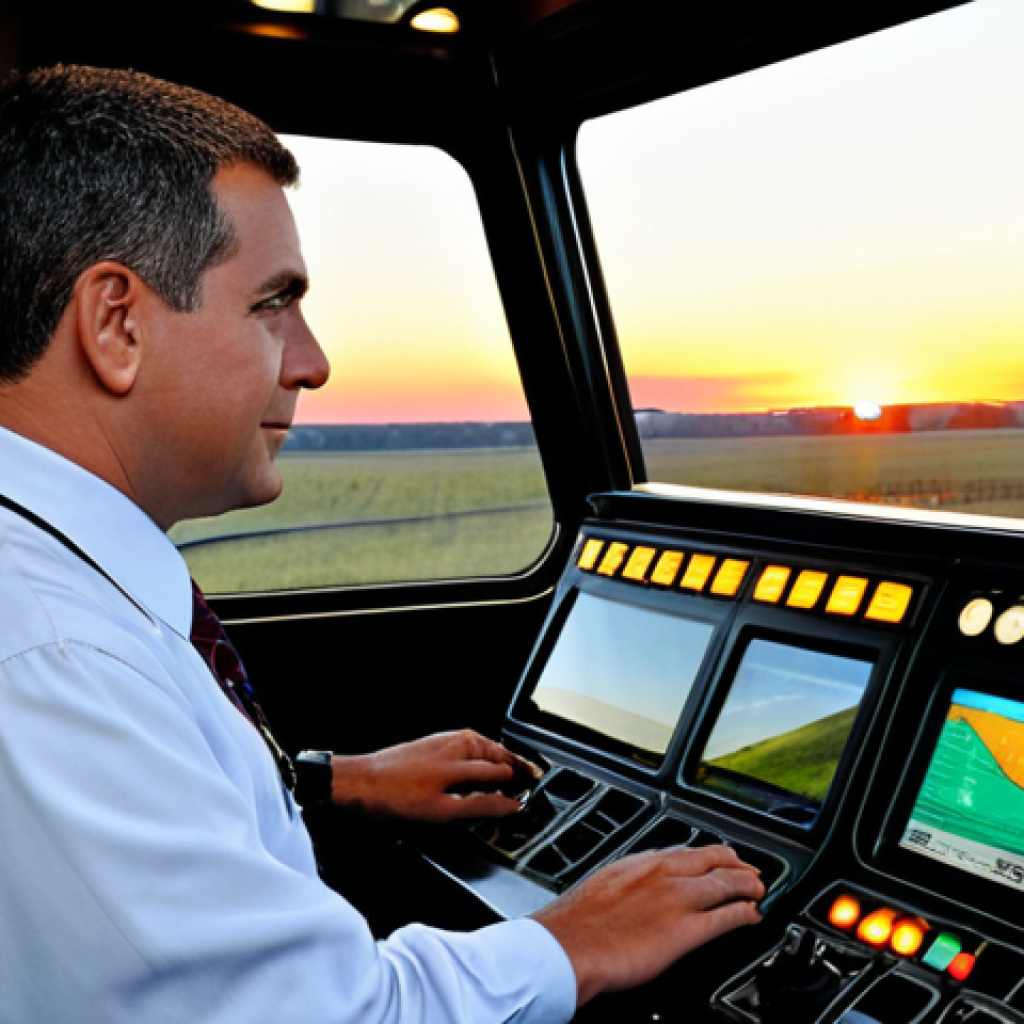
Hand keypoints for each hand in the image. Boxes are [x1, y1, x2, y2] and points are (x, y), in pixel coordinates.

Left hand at [330, 729, 542, 823]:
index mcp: (466, 753)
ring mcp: (442, 742)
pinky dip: (478, 760)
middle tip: (532, 782)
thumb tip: (513, 805)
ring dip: (498, 762)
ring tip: (509, 775)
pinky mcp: (429, 748)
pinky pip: (464, 750)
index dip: (524, 782)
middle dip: (516, 768)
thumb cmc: (395, 798)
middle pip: (498, 755)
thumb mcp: (445, 811)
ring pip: (482, 750)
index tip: (536, 793)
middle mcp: (457, 742)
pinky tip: (474, 771)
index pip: (508, 768)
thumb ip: (483, 806)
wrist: (356, 785)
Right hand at [532, 845, 763, 1007]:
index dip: (707, 854)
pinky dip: (744, 913)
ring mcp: (676, 899)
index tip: (716, 858)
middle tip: (749, 869)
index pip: (684, 851)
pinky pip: (725, 917)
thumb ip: (627, 882)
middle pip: (711, 859)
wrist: (569, 945)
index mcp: (640, 861)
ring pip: (724, 883)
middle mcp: (662, 873)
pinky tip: (753, 915)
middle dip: (735, 863)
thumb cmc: (576, 922)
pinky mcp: (686, 930)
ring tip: (758, 889)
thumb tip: (633, 888)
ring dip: (747, 885)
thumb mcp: (602, 884)